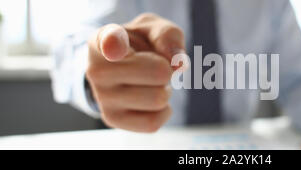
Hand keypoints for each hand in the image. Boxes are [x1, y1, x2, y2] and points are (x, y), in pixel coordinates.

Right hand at [86, 13, 185, 131]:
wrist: (118, 69)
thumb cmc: (139, 45)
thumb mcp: (154, 29)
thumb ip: (168, 36)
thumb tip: (178, 64)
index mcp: (105, 38)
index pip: (110, 41)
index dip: (114, 44)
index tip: (114, 48)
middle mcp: (97, 69)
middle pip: (158, 73)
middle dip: (167, 70)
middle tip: (156, 67)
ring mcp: (102, 97)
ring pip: (158, 99)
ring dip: (165, 90)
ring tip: (150, 83)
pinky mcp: (112, 119)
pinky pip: (153, 122)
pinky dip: (163, 112)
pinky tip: (151, 100)